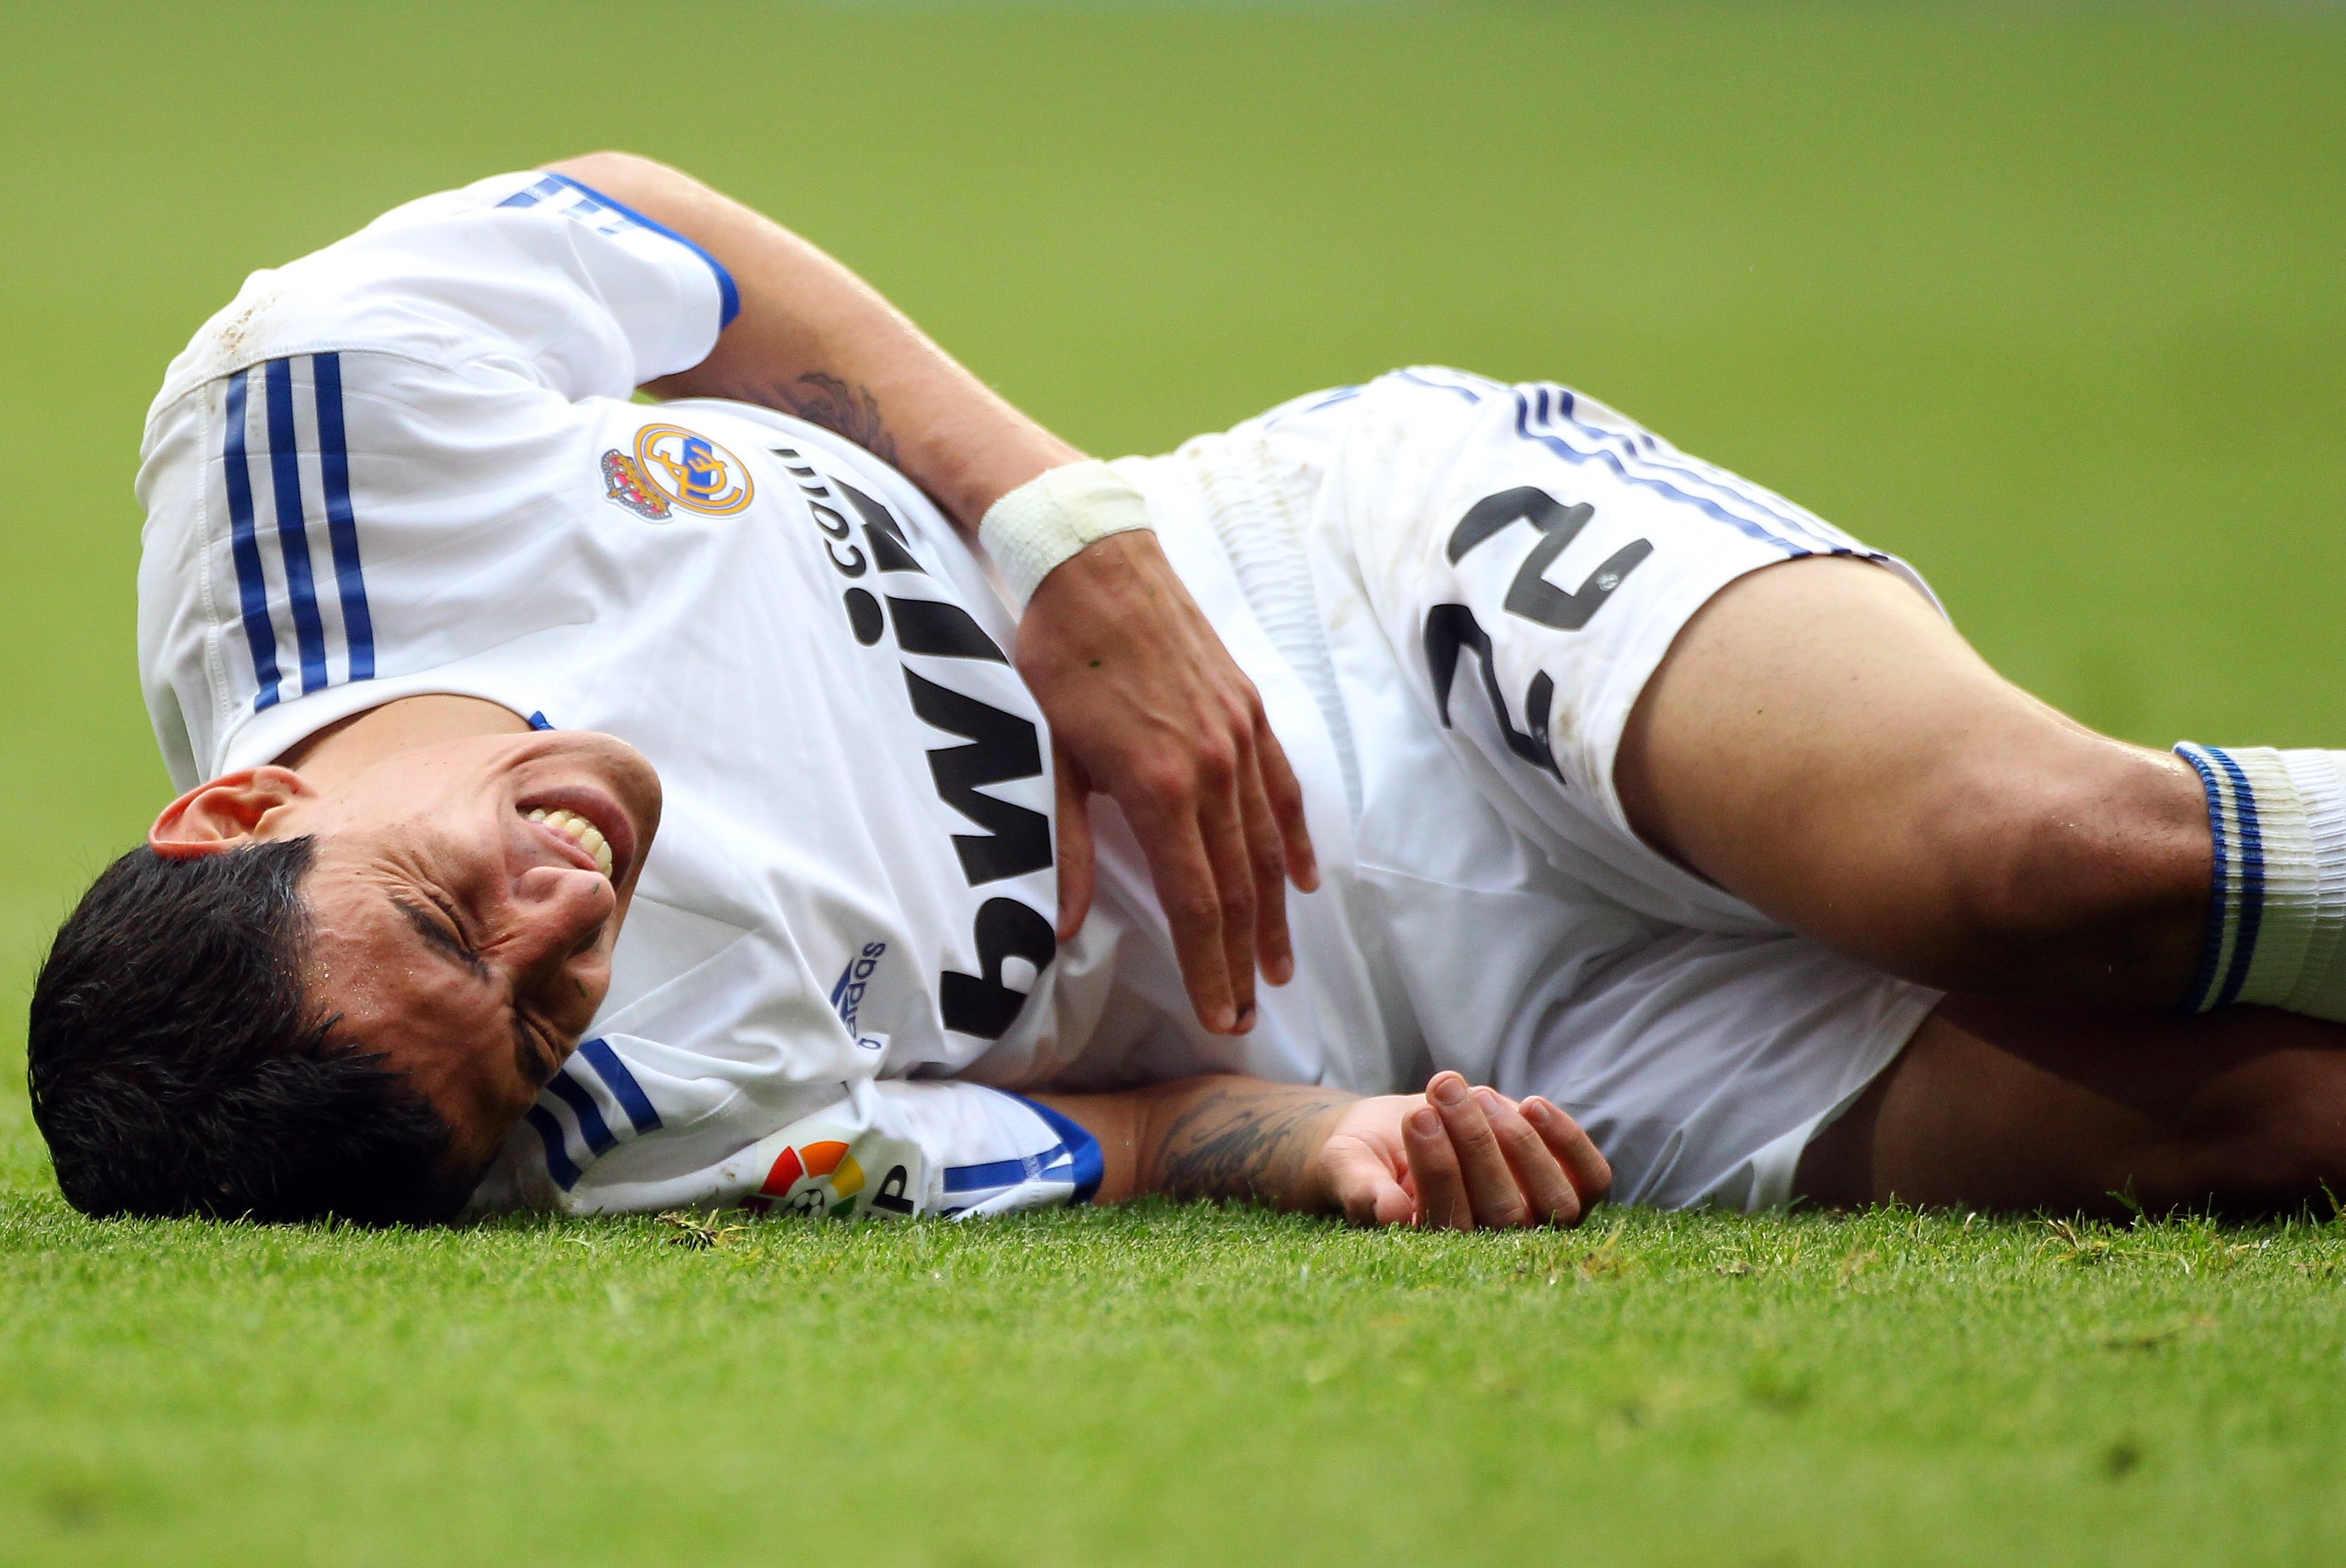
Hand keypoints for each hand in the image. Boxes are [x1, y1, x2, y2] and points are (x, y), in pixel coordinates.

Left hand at [1018, 530, 1318, 1034]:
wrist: (1095, 562)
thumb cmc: (1059, 659)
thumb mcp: (1048, 756)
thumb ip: (1064, 845)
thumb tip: (1062, 927)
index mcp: (1159, 788)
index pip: (1196, 903)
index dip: (1210, 969)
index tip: (1218, 1017)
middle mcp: (1212, 770)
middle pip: (1240, 889)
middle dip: (1244, 961)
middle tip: (1247, 1016)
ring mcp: (1238, 739)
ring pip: (1269, 847)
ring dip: (1277, 916)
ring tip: (1279, 968)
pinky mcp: (1248, 711)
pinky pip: (1283, 791)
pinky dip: (1296, 841)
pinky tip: (1306, 880)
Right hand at [1312, 1073, 1612, 1228]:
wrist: (1403, 1130)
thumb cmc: (1368, 1154)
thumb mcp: (1348, 1164)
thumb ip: (1360, 1189)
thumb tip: (1388, 1214)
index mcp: (1436, 1251)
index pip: (1452, 1223)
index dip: (1439, 1169)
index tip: (1417, 1115)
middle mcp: (1495, 1247)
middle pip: (1504, 1211)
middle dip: (1474, 1142)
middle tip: (1442, 1086)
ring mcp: (1538, 1221)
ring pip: (1554, 1201)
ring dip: (1518, 1141)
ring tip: (1474, 1092)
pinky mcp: (1567, 1189)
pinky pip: (1591, 1179)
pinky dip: (1569, 1143)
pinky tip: (1531, 1104)